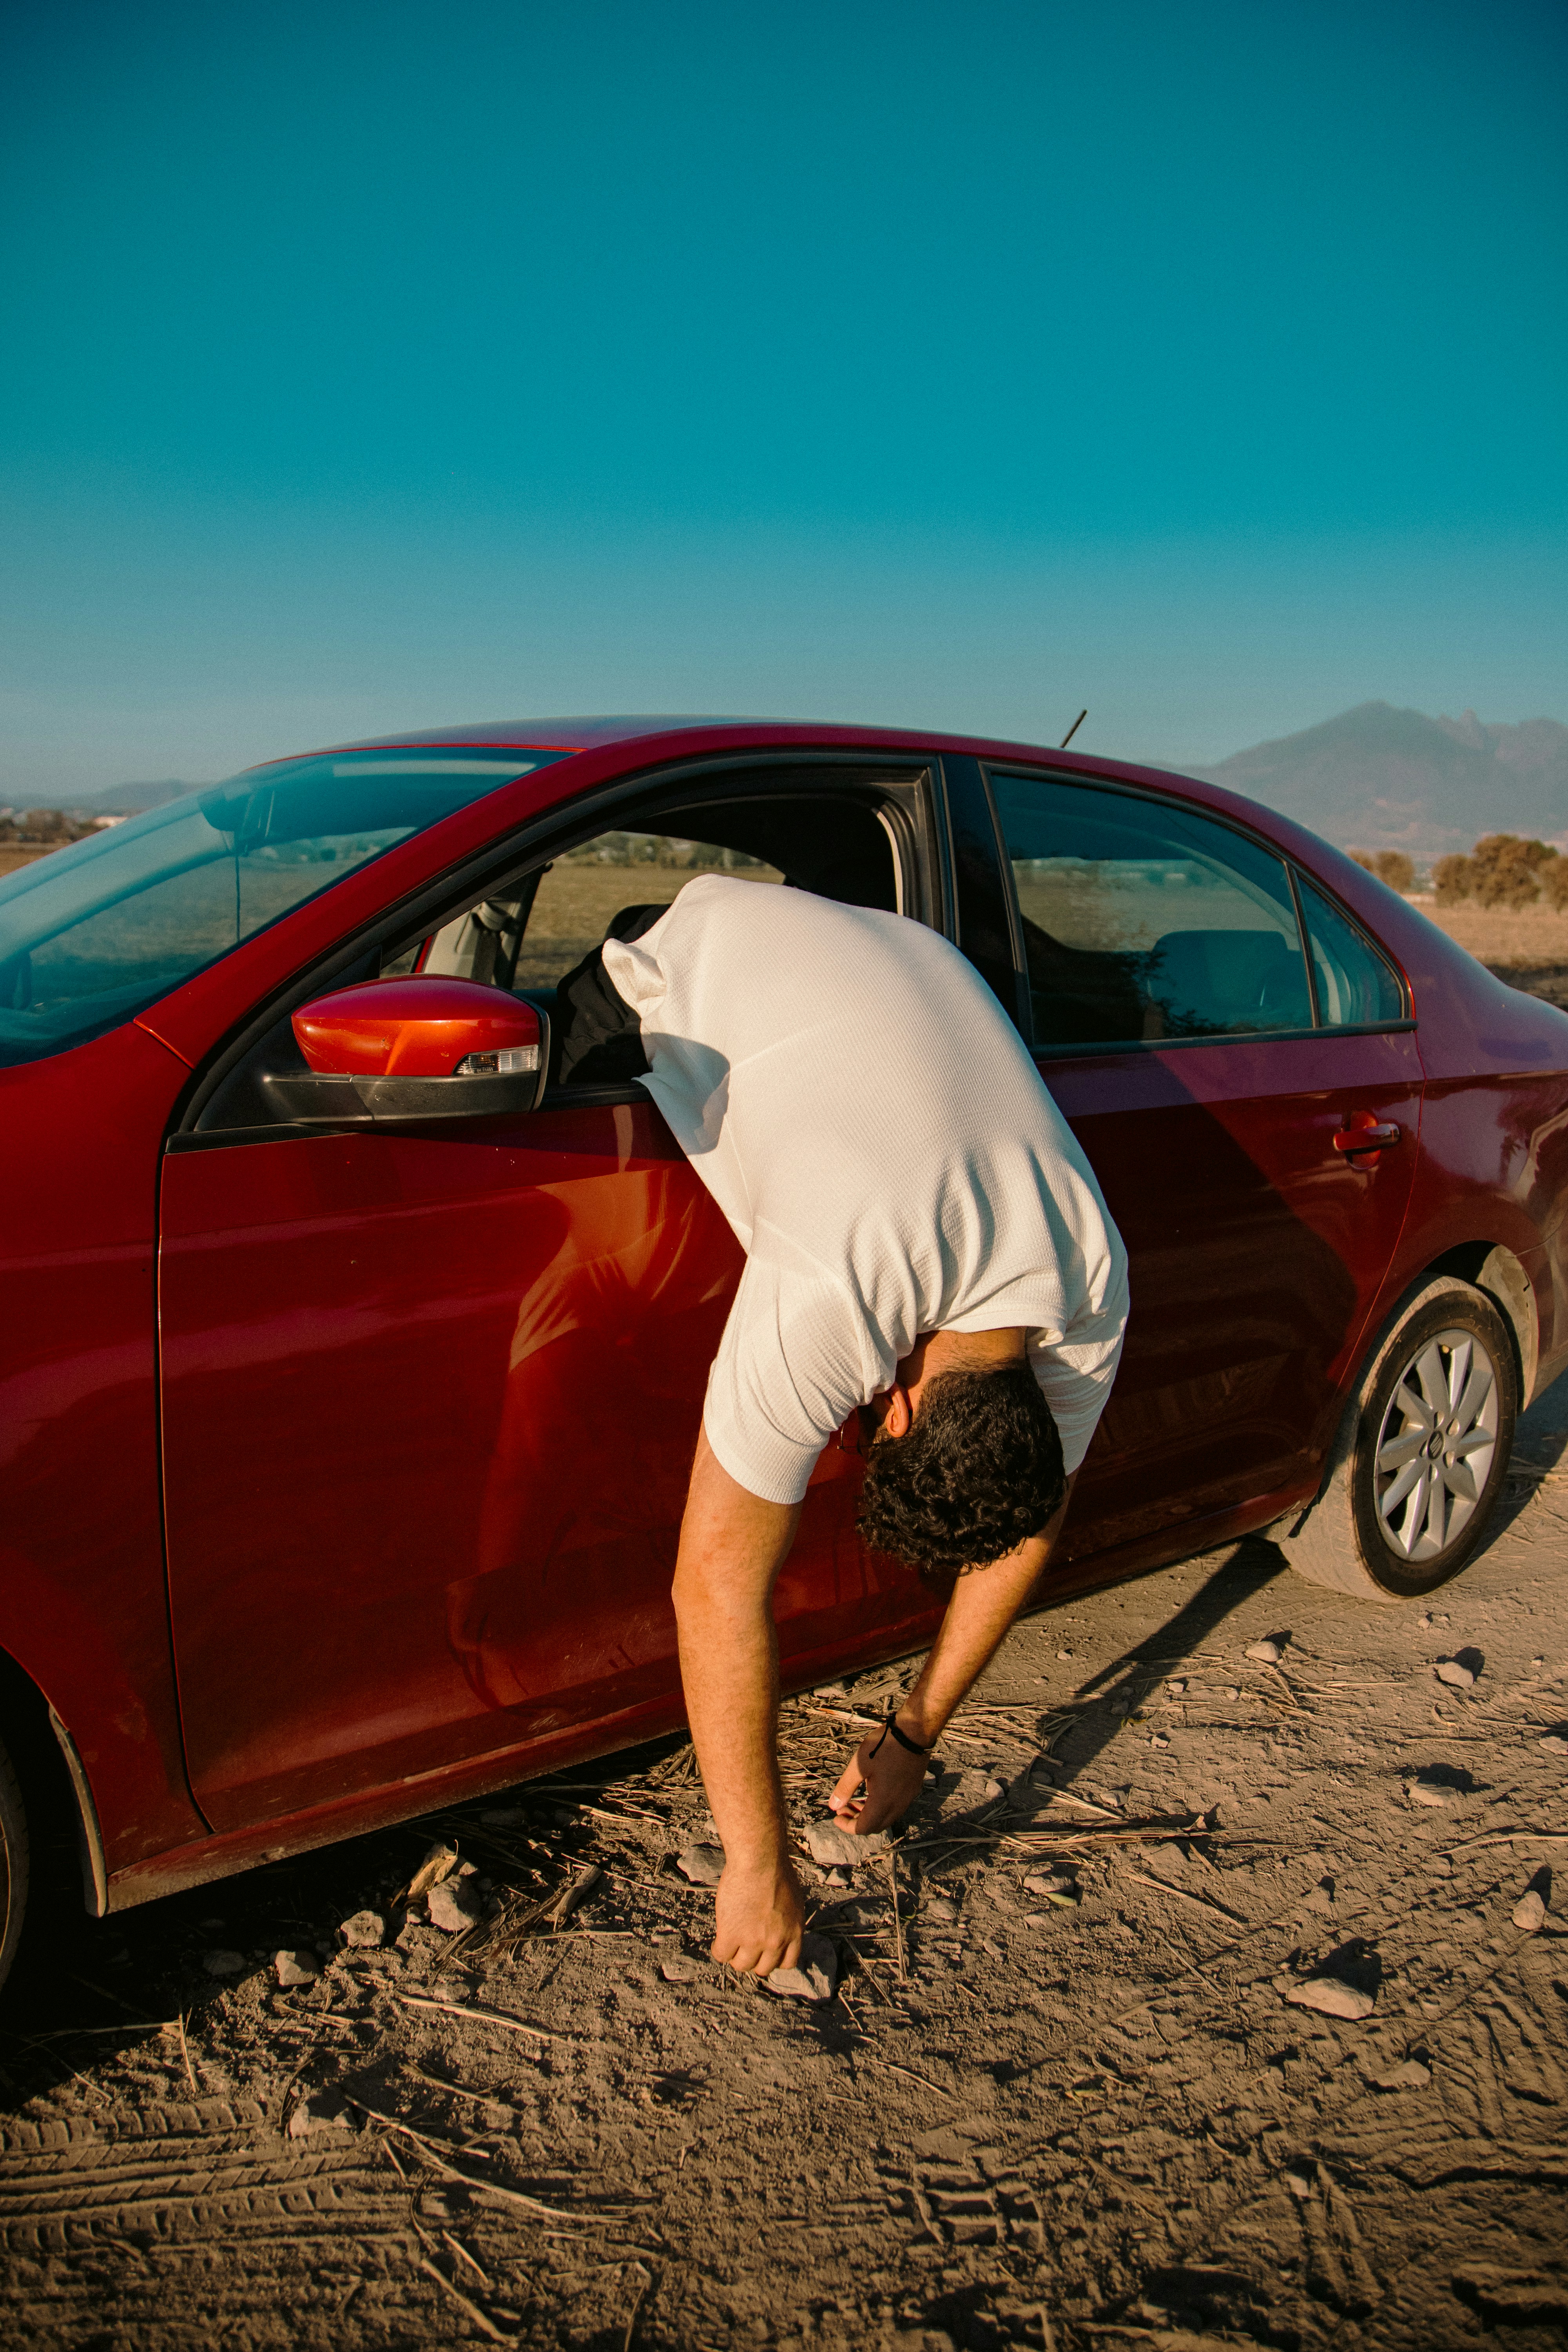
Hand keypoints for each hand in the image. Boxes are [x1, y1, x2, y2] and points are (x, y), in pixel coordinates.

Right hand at [710, 1860, 804, 1976]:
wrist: (759, 1859)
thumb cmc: (775, 1869)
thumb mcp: (792, 1898)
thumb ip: (787, 1918)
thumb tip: (778, 1925)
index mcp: (794, 1932)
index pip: (787, 1963)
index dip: (774, 1959)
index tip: (765, 1951)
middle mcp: (776, 1942)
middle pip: (762, 1968)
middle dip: (753, 1959)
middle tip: (745, 1946)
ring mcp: (753, 1941)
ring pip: (741, 1965)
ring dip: (735, 1955)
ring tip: (731, 1941)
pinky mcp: (731, 1935)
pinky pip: (721, 1955)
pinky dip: (719, 1949)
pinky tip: (719, 1938)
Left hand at [829, 1722, 929, 1835]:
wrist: (914, 1731)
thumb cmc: (884, 1746)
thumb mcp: (859, 1765)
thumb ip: (846, 1788)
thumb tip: (833, 1806)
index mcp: (883, 1802)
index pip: (863, 1828)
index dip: (847, 1826)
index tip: (835, 1816)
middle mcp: (898, 1805)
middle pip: (875, 1826)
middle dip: (857, 1821)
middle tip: (843, 1808)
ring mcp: (907, 1798)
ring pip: (886, 1817)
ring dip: (869, 1814)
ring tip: (855, 1800)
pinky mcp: (912, 1789)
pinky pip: (894, 1807)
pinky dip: (880, 1806)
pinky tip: (872, 1791)